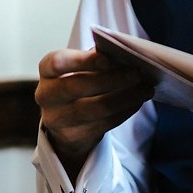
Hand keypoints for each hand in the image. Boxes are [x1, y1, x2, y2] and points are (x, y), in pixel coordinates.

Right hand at [35, 48, 152, 179]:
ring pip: (95, 108)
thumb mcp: (80, 67)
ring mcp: (58, 119)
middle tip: (138, 73)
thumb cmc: (77, 81)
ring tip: (146, 89)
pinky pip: (104, 123)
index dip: (82, 60)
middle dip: (112, 79)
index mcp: (47, 70)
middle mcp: (47, 95)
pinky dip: (125, 111)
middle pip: (77, 86)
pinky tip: (138, 101)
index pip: (57, 62)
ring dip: (126, 98)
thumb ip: (97, 59)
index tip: (108, 58)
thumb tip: (125, 56)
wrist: (65, 120)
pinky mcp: (73, 136)